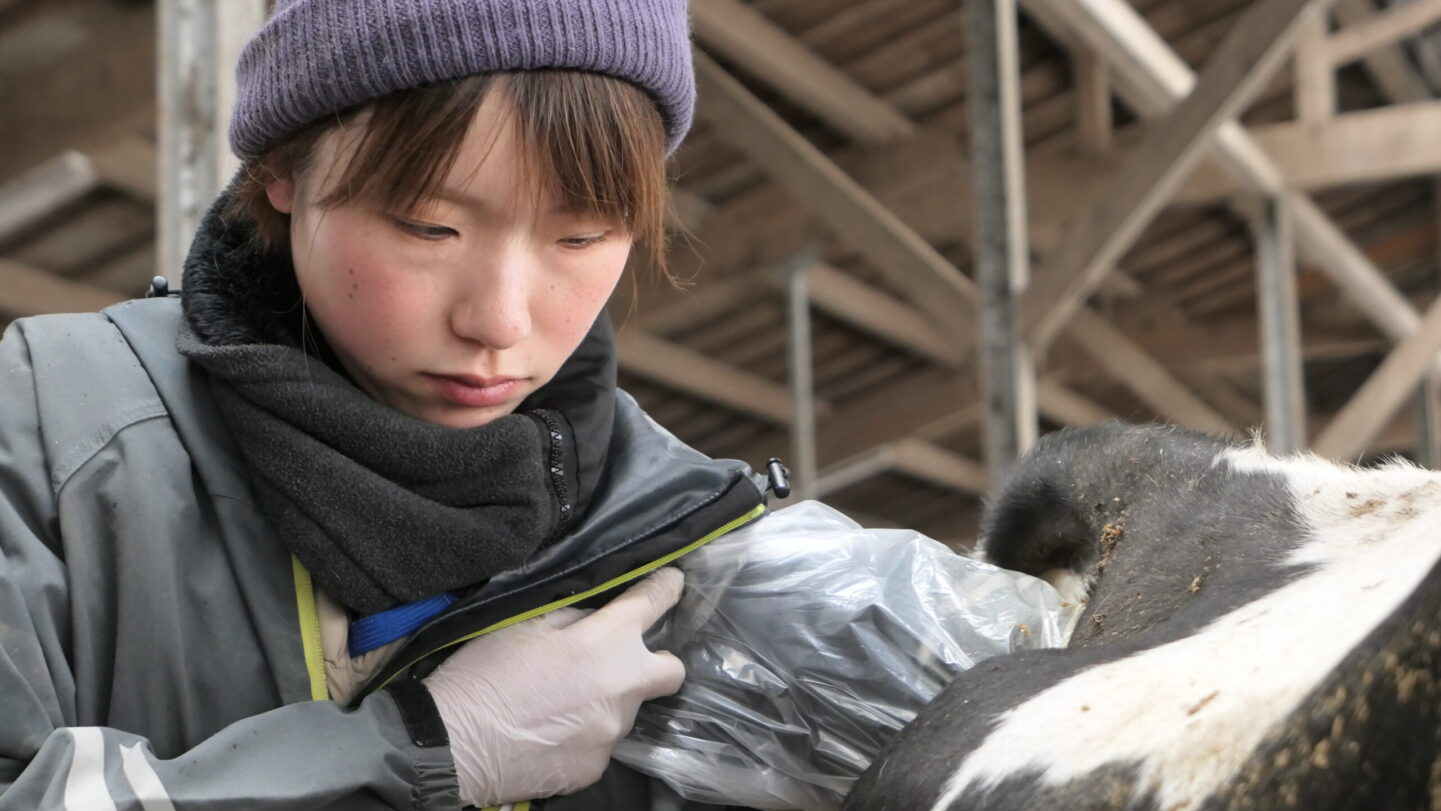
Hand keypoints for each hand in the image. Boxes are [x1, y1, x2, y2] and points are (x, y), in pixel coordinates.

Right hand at [424, 567, 685, 806]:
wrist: (452, 745)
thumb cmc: (483, 676)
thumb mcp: (524, 624)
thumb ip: (573, 616)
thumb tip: (595, 617)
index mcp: (605, 644)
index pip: (653, 603)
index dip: (665, 587)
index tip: (671, 583)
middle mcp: (621, 689)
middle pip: (670, 672)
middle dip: (658, 661)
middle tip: (624, 660)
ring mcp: (611, 734)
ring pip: (629, 709)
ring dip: (609, 700)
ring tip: (564, 702)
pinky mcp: (595, 768)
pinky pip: (602, 743)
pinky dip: (586, 733)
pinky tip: (553, 731)